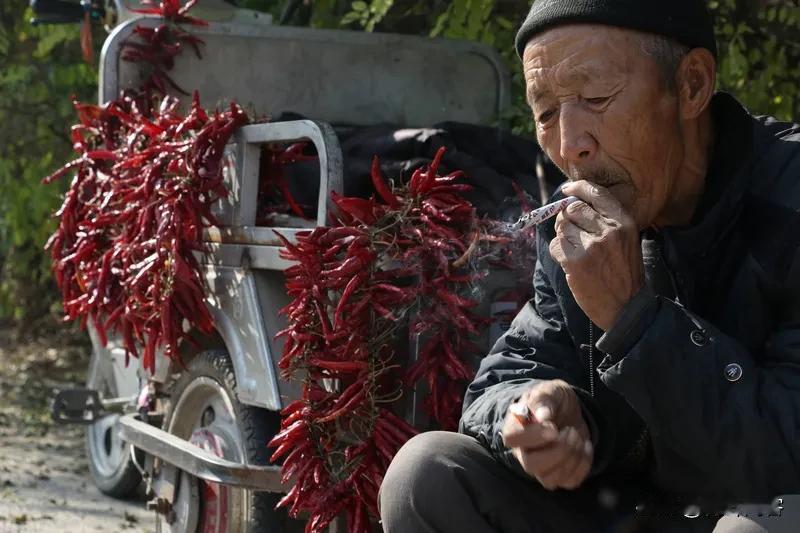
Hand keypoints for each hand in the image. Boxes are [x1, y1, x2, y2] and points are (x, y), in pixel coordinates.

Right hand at [501, 380, 592, 489]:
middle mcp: (523, 452)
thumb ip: (544, 399)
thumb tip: (542, 416)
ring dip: (572, 458)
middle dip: (558, 450)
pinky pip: (569, 482)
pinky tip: (585, 446)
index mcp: (515, 428)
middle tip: (570, 431)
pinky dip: (583, 465)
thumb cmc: (554, 400)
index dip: (533, 436)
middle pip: (531, 465)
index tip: (553, 428)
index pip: (512, 439)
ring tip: (577, 436)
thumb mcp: (550, 391)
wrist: (568, 411)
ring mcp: (541, 467)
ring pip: (550, 479)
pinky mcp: (559, 475)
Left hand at [549, 180, 643, 330]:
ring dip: (563, 238)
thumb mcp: (626, 241)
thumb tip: (574, 205)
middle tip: (570, 232)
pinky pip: (555, 246)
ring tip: (574, 252)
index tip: (567, 190)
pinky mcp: (575, 261)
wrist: (626, 308)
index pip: (596, 193)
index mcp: (623, 222)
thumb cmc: (624, 275)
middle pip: (573, 209)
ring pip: (562, 227)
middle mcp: (608, 230)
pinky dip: (558, 253)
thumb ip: (605, 222)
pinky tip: (570, 263)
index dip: (578, 188)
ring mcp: (590, 245)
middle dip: (566, 218)